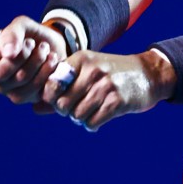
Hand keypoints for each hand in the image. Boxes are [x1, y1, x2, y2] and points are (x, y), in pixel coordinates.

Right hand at [0, 15, 67, 110]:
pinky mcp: (26, 97)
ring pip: (19, 81)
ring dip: (36, 61)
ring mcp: (8, 89)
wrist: (55, 46)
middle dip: (20, 56)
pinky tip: (51, 60)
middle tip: (31, 43)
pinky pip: (32, 90)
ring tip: (44, 49)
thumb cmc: (32, 35)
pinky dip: (46, 72)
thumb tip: (7, 53)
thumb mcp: (22, 25)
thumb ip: (12, 34)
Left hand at [42, 49, 175, 130]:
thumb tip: (34, 108)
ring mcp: (105, 85)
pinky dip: (92, 125)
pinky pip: (93, 121)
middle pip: (62, 103)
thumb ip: (61, 89)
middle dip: (66, 112)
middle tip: (76, 110)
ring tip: (88, 113)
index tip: (61, 100)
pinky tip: (98, 119)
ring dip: (80, 119)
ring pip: (77, 115)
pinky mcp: (118, 100)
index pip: (51, 84)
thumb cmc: (111, 75)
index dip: (52, 98)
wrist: (148, 74)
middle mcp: (92, 70)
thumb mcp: (86, 73)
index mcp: (81, 59)